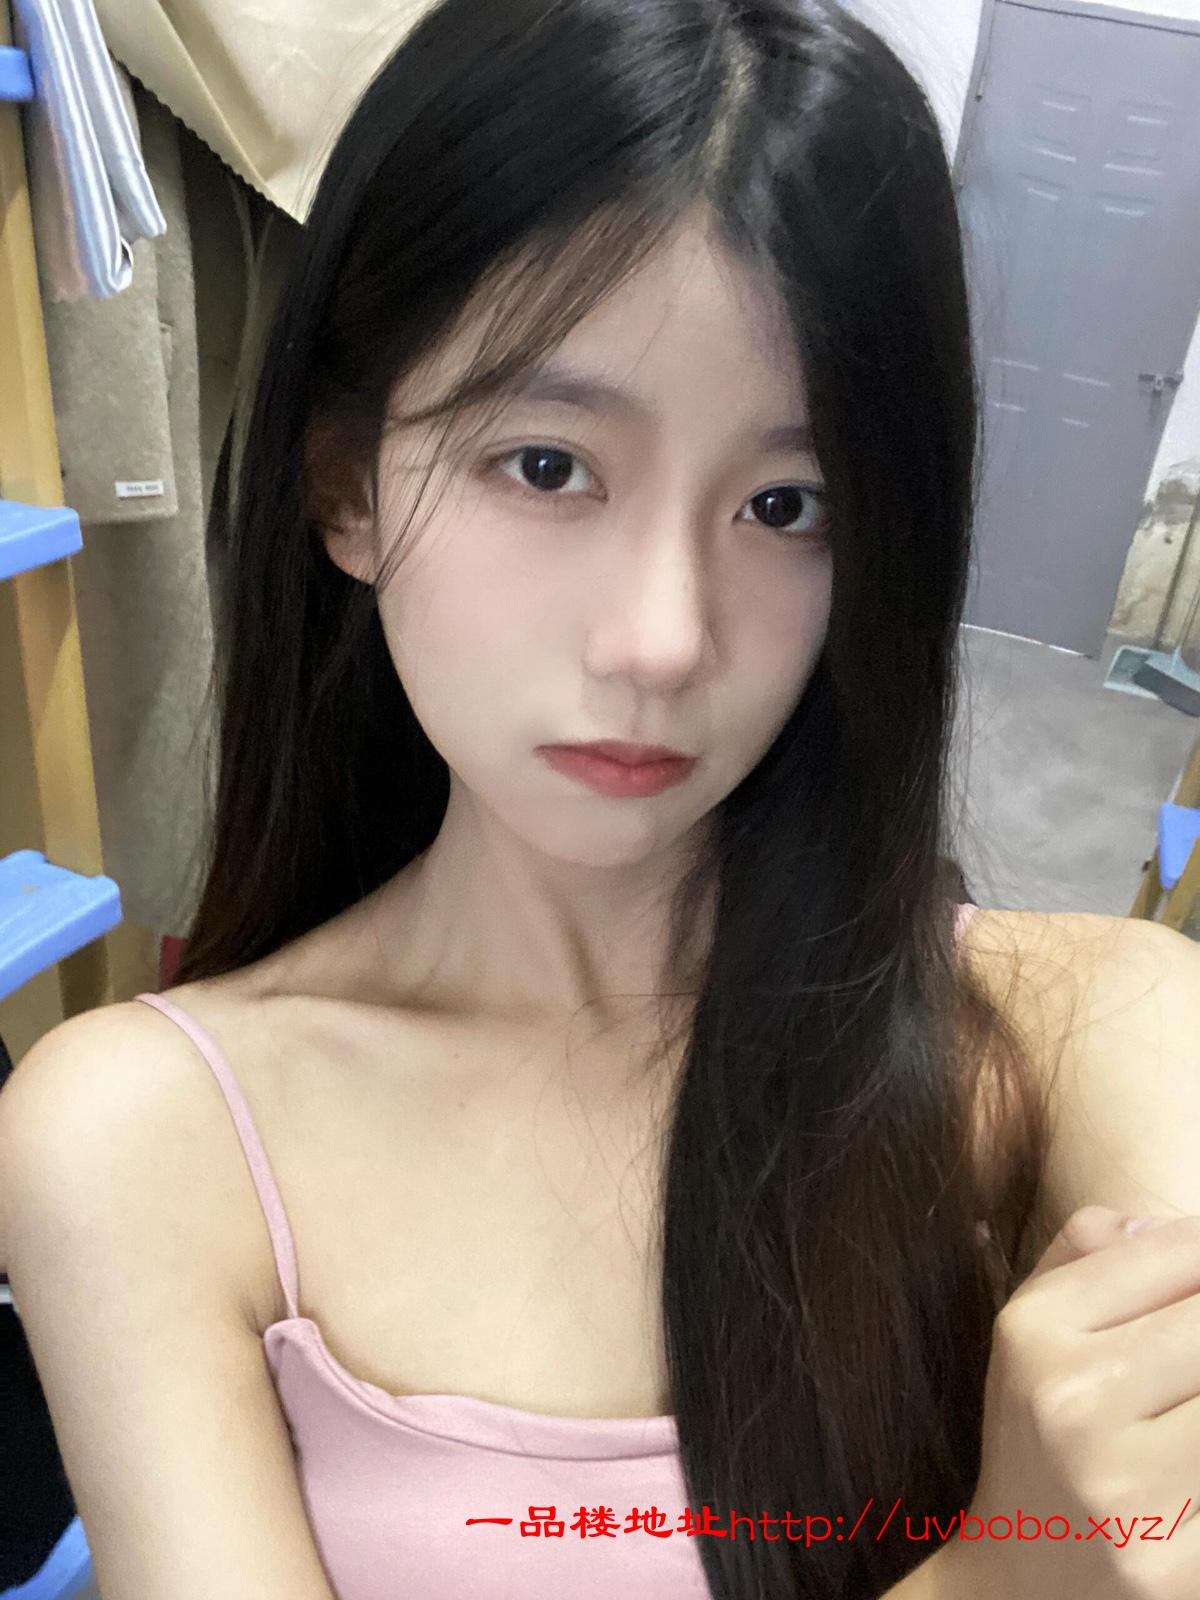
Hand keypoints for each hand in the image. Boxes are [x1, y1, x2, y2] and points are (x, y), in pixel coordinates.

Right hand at [940, 1204, 1199, 1598]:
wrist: (1018, 1582)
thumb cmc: (1041, 1432)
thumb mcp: (1034, 1329)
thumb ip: (1088, 1252)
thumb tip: (1178, 1227)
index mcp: (1035, 1333)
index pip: (1175, 1253)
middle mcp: (1072, 1403)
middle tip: (1190, 1362)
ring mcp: (1124, 1491)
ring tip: (1187, 1398)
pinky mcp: (1170, 1568)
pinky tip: (1190, 1459)